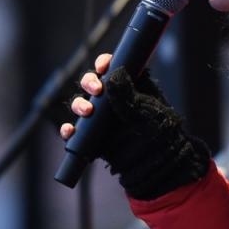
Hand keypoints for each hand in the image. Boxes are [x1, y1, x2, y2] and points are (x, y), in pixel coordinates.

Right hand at [59, 55, 209, 199]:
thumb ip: (128, 96)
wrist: (157, 166)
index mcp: (131, 87)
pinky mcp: (93, 136)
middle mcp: (114, 100)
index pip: (114, 68)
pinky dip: (68, 130)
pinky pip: (75, 131)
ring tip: (86, 112)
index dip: (104, 63)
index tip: (103, 67)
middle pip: (93, 84)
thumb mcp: (146, 112)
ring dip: (79, 104)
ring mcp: (102, 118)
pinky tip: (70, 132)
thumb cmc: (160, 135)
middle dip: (89, 82)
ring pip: (82, 104)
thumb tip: (112, 75)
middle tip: (96, 90)